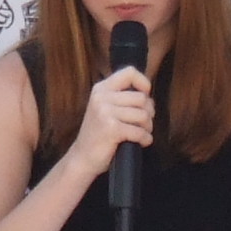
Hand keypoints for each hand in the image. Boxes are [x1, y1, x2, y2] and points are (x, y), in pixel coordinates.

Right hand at [60, 65, 154, 186]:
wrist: (82, 158)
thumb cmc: (98, 135)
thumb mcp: (104, 108)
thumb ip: (122, 97)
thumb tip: (148, 94)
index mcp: (101, 89)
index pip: (130, 72)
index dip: (144, 83)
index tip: (146, 96)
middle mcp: (102, 97)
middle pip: (142, 98)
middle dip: (149, 113)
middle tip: (143, 123)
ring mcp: (105, 112)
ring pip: (143, 115)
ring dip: (147, 127)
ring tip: (140, 133)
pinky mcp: (111, 129)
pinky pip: (140, 131)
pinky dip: (145, 139)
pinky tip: (140, 142)